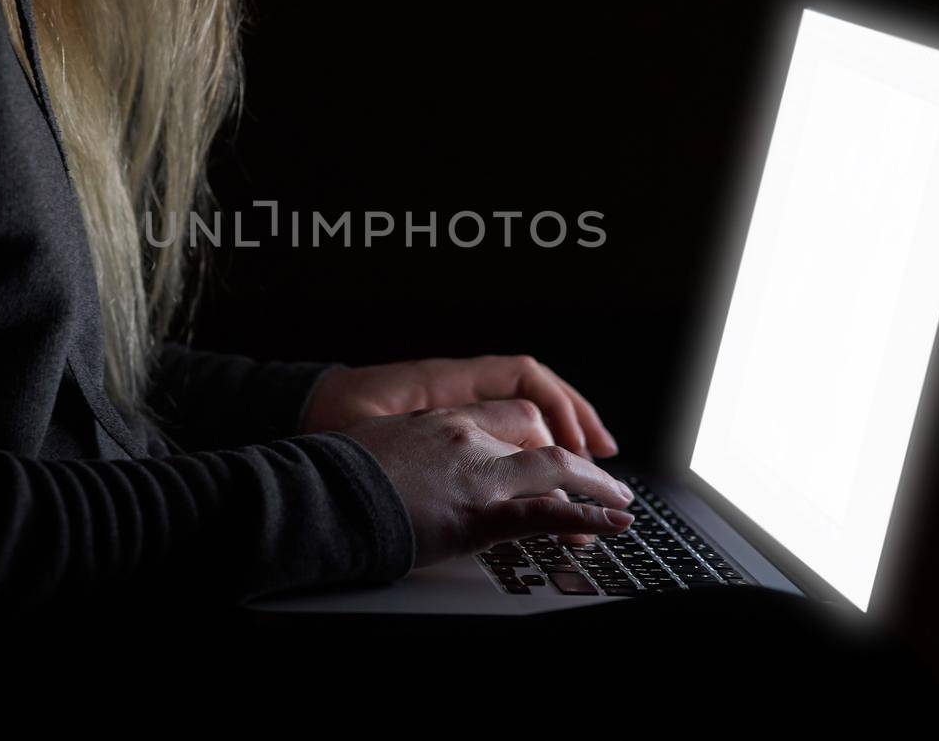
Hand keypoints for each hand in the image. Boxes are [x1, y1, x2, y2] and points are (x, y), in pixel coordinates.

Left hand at [302, 356, 618, 458]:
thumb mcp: (378, 437)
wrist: (293, 415)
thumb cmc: (327, 424)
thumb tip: (479, 458)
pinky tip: (536, 472)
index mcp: (445, 379)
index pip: (522, 374)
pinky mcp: (440, 424)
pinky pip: (498, 424)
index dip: (561, 407)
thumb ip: (432, 445)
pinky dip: (526, 444)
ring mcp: (449, 402)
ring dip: (557, 432)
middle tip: (604, 461)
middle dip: (574, 421)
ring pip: (520, 406)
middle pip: (533, 389)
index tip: (583, 446)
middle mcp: (453, 385)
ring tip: (588, 465)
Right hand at [340, 402, 634, 565]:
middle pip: (537, 436)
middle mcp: (464, 437)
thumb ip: (403, 454)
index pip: (508, 414)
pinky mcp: (478, 513)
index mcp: (439, 421)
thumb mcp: (374, 449)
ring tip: (620, 505)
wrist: (318, 494)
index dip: (539, 434)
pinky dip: (587, 517)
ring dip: (595, 487)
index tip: (554, 456)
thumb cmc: (332, 479)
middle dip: (575, 461)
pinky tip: (613, 524)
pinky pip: (545, 512)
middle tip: (600, 483)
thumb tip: (406, 475)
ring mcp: (475, 473)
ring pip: (554, 468)